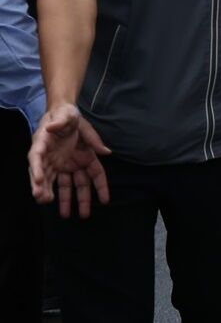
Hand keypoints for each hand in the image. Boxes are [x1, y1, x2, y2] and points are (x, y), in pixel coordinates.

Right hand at [28, 104, 110, 218]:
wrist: (69, 115)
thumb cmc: (65, 115)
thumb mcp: (67, 116)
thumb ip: (69, 126)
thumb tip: (73, 131)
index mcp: (43, 141)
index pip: (37, 156)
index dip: (37, 169)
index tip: (39, 181)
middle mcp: (49, 156)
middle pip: (45, 175)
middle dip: (44, 188)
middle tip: (43, 199)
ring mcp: (60, 163)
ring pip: (59, 182)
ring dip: (61, 198)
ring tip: (63, 213)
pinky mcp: (71, 166)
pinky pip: (74, 180)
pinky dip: (74, 194)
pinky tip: (74, 207)